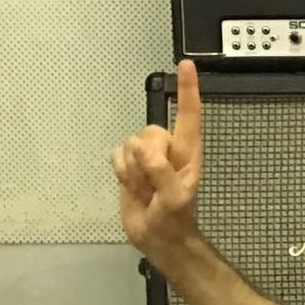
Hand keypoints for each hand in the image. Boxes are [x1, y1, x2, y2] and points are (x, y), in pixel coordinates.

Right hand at [111, 59, 204, 266]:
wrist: (159, 239)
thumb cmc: (175, 220)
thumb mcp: (174, 199)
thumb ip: (160, 172)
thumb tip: (142, 149)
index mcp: (188, 154)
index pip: (188, 116)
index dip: (187, 90)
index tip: (187, 65)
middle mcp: (168, 151)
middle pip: (150, 131)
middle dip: (146, 157)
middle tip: (152, 183)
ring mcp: (147, 158)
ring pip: (130, 143)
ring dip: (132, 169)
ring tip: (144, 188)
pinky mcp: (129, 166)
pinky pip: (116, 154)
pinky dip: (119, 171)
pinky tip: (131, 186)